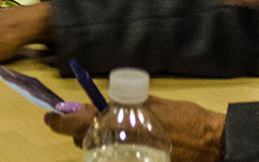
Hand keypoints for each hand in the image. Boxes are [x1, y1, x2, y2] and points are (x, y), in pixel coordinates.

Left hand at [45, 95, 224, 161]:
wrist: (210, 142)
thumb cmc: (181, 117)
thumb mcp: (148, 102)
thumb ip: (121, 103)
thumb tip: (100, 103)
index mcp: (117, 123)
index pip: (76, 122)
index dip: (58, 120)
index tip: (49, 116)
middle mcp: (118, 144)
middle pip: (82, 140)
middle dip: (78, 130)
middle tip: (82, 119)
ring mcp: (128, 159)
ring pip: (97, 152)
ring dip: (94, 141)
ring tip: (104, 129)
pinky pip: (115, 160)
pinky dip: (112, 152)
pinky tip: (121, 144)